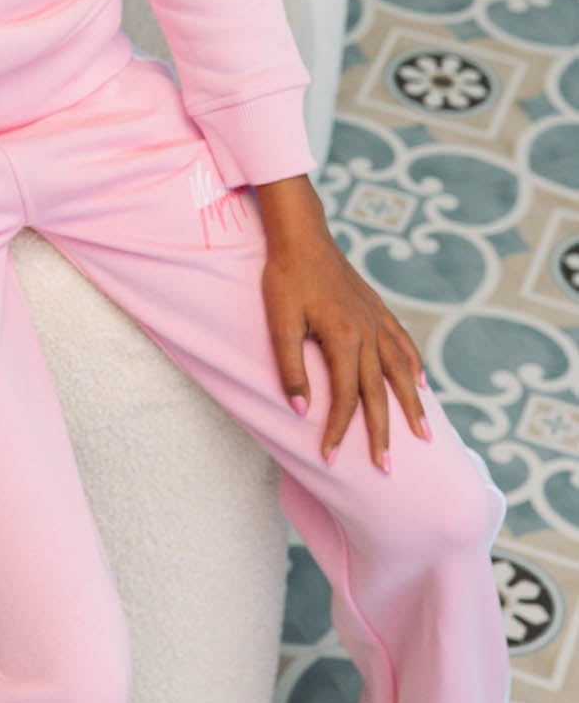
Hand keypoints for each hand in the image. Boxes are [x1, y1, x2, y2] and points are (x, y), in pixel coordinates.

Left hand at [260, 224, 430, 470]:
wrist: (302, 234)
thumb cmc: (285, 277)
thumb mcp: (280, 322)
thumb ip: (291, 368)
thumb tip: (301, 411)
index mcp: (344, 338)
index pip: (345, 398)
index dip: (338, 430)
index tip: (331, 458)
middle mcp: (368, 332)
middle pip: (379, 393)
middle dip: (382, 433)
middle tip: (387, 468)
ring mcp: (377, 320)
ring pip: (401, 371)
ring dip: (411, 406)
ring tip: (423, 435)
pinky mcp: (377, 308)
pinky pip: (403, 343)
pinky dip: (414, 366)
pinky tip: (421, 384)